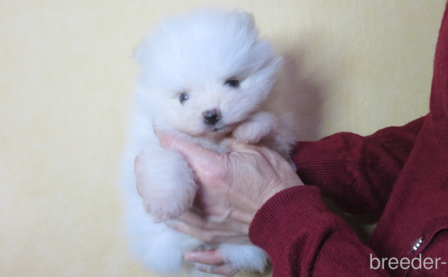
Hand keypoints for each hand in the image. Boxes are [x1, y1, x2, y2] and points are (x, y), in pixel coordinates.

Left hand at [154, 131, 302, 274]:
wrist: (289, 215)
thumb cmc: (275, 181)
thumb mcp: (252, 149)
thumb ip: (224, 141)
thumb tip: (206, 135)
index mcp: (211, 170)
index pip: (176, 148)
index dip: (165, 136)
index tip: (160, 130)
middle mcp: (201, 196)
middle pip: (165, 179)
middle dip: (159, 165)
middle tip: (157, 157)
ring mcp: (204, 218)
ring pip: (168, 206)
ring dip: (160, 194)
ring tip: (158, 185)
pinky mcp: (209, 233)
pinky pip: (181, 229)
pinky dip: (173, 219)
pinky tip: (171, 214)